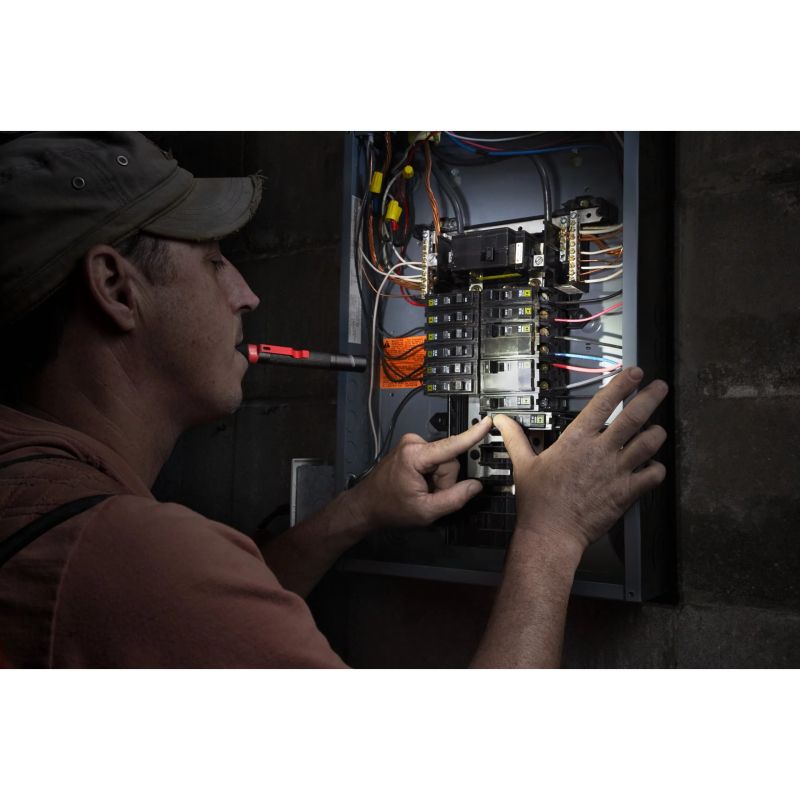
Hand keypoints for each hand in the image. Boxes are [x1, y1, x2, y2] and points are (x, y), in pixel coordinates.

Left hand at [348, 416, 493, 529]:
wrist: (366, 506)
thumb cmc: (389, 508)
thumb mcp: (425, 511)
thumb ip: (454, 499)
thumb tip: (475, 486)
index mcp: (414, 456)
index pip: (451, 445)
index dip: (472, 435)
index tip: (487, 423)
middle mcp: (413, 443)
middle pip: (450, 460)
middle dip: (445, 481)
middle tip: (428, 495)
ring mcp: (412, 444)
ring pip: (445, 462)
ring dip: (438, 480)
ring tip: (421, 490)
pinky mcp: (413, 448)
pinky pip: (436, 460)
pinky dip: (432, 475)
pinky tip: (420, 484)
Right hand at [494, 367, 667, 554]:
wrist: (552, 533)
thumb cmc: (538, 502)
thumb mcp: (523, 464)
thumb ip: (515, 438)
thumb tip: (501, 421)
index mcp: (576, 440)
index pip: (603, 402)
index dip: (622, 383)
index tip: (633, 373)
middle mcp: (601, 451)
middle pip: (635, 415)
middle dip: (651, 396)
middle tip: (660, 387)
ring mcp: (617, 471)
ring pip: (650, 442)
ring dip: (657, 433)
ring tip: (657, 428)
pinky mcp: (627, 492)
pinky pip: (653, 474)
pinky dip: (657, 468)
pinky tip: (653, 466)